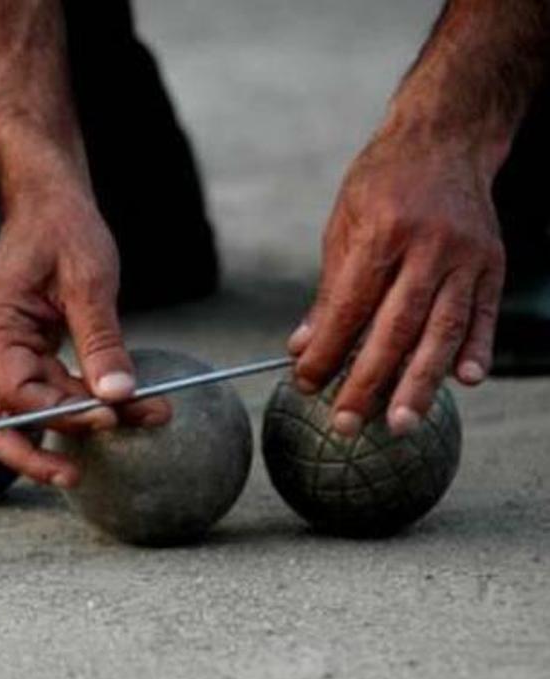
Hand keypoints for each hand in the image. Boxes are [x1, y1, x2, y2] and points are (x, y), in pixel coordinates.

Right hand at [0, 190, 170, 487]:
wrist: (47, 201)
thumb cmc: (64, 230)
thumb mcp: (90, 280)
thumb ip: (102, 342)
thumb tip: (120, 396)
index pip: (19, 392)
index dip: (63, 411)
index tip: (111, 414)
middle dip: (32, 453)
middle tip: (71, 477)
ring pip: (17, 415)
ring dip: (67, 429)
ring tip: (128, 432)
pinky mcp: (17, 357)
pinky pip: (20, 402)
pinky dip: (35, 426)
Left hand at [290, 125, 505, 435]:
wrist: (445, 138)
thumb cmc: (382, 184)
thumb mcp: (342, 226)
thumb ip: (329, 292)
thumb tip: (302, 348)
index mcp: (382, 232)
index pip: (351, 307)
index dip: (327, 350)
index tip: (305, 384)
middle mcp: (430, 245)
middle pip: (397, 327)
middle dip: (369, 381)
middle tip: (347, 424)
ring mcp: (468, 255)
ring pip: (443, 329)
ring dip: (421, 382)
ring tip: (399, 422)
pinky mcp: (493, 262)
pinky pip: (484, 314)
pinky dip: (476, 349)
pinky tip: (465, 382)